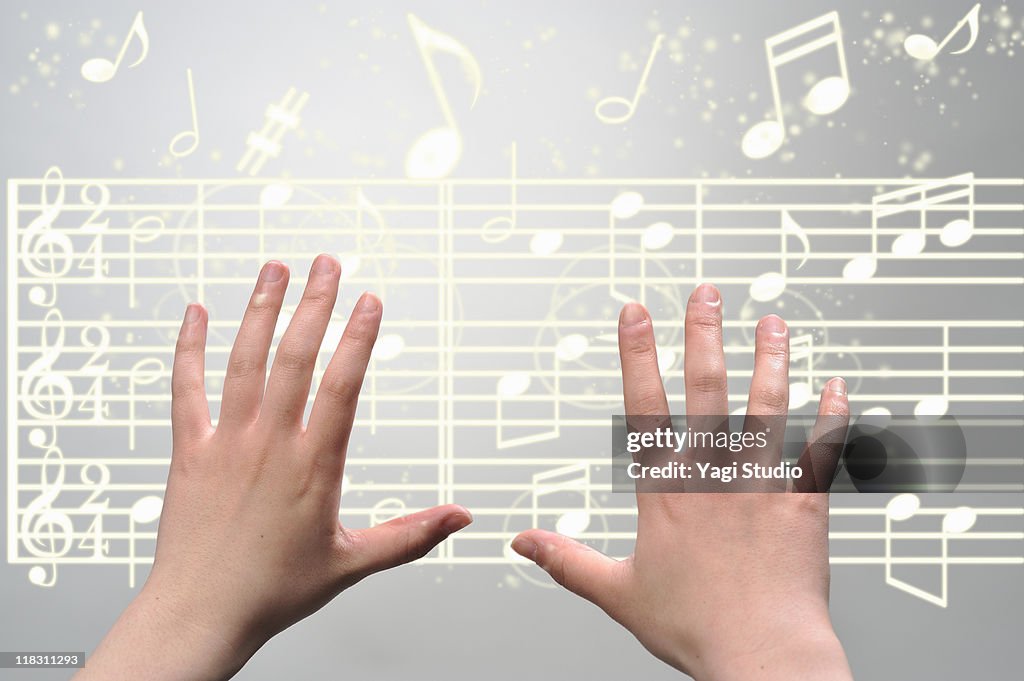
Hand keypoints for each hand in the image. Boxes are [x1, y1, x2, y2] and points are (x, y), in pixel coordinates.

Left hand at [78, 256, 471, 680]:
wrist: (201, 612)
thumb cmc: (273, 591)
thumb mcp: (353, 563)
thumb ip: (410, 535)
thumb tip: (459, 517)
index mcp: (313, 465)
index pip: (342, 385)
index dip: (358, 337)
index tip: (369, 301)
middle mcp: (269, 444)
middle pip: (295, 357)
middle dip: (313, 304)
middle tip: (326, 264)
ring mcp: (227, 442)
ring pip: (244, 361)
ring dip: (260, 310)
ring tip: (274, 270)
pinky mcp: (190, 450)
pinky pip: (186, 388)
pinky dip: (189, 347)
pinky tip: (196, 314)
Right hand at [512, 284, 852, 679]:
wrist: (762, 657)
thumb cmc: (694, 627)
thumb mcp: (616, 593)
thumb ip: (567, 561)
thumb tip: (520, 542)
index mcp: (667, 494)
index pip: (646, 409)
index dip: (639, 356)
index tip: (636, 313)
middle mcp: (714, 479)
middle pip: (708, 392)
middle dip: (704, 336)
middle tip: (707, 293)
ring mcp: (761, 487)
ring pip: (767, 409)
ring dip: (771, 361)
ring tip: (772, 322)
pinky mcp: (803, 505)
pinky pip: (821, 451)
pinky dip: (831, 416)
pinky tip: (836, 383)